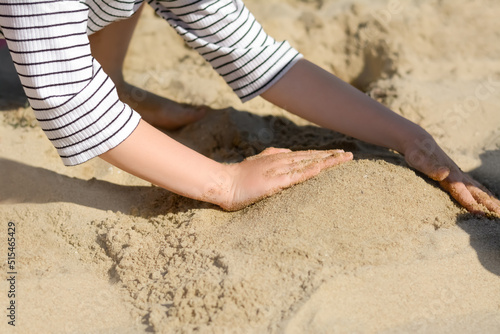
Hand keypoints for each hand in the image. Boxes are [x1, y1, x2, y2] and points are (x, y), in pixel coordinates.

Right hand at [218, 147, 352, 210]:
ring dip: (326, 161)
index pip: (304, 155)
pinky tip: (322, 168)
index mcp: (277, 158)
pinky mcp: (273, 182)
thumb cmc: (238, 176)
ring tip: (344, 159)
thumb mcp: (257, 162)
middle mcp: (280, 161)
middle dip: (330, 156)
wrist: (223, 183)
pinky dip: (310, 171)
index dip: (321, 154)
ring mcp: (277, 170)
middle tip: (348, 155)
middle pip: (310, 157)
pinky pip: (295, 176)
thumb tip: (286, 151)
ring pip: (307, 163)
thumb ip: (271, 156)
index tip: (336, 153)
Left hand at [404, 137, 499, 216]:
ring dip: (490, 200)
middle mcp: (457, 175)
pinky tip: (490, 198)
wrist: (419, 142)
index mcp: (449, 174)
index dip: (470, 203)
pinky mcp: (458, 175)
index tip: (480, 214)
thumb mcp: (418, 160)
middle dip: (488, 204)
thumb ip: (430, 168)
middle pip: (476, 192)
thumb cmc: (417, 153)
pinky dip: (484, 193)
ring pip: (478, 189)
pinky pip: (474, 186)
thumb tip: (444, 172)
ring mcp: (459, 175)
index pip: (461, 191)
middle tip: (499, 216)